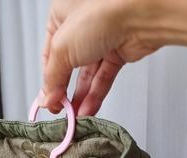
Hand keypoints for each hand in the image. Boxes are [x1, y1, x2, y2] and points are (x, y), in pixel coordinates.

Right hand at [40, 0, 162, 116]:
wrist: (139, 15)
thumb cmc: (102, 12)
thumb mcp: (62, 48)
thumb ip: (52, 77)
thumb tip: (47, 98)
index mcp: (61, 14)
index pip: (49, 54)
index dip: (48, 79)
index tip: (48, 100)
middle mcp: (81, 25)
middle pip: (68, 66)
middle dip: (65, 91)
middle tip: (61, 109)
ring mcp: (101, 38)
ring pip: (87, 74)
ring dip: (80, 97)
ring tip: (75, 115)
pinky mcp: (118, 51)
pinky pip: (103, 77)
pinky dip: (96, 95)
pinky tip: (88, 108)